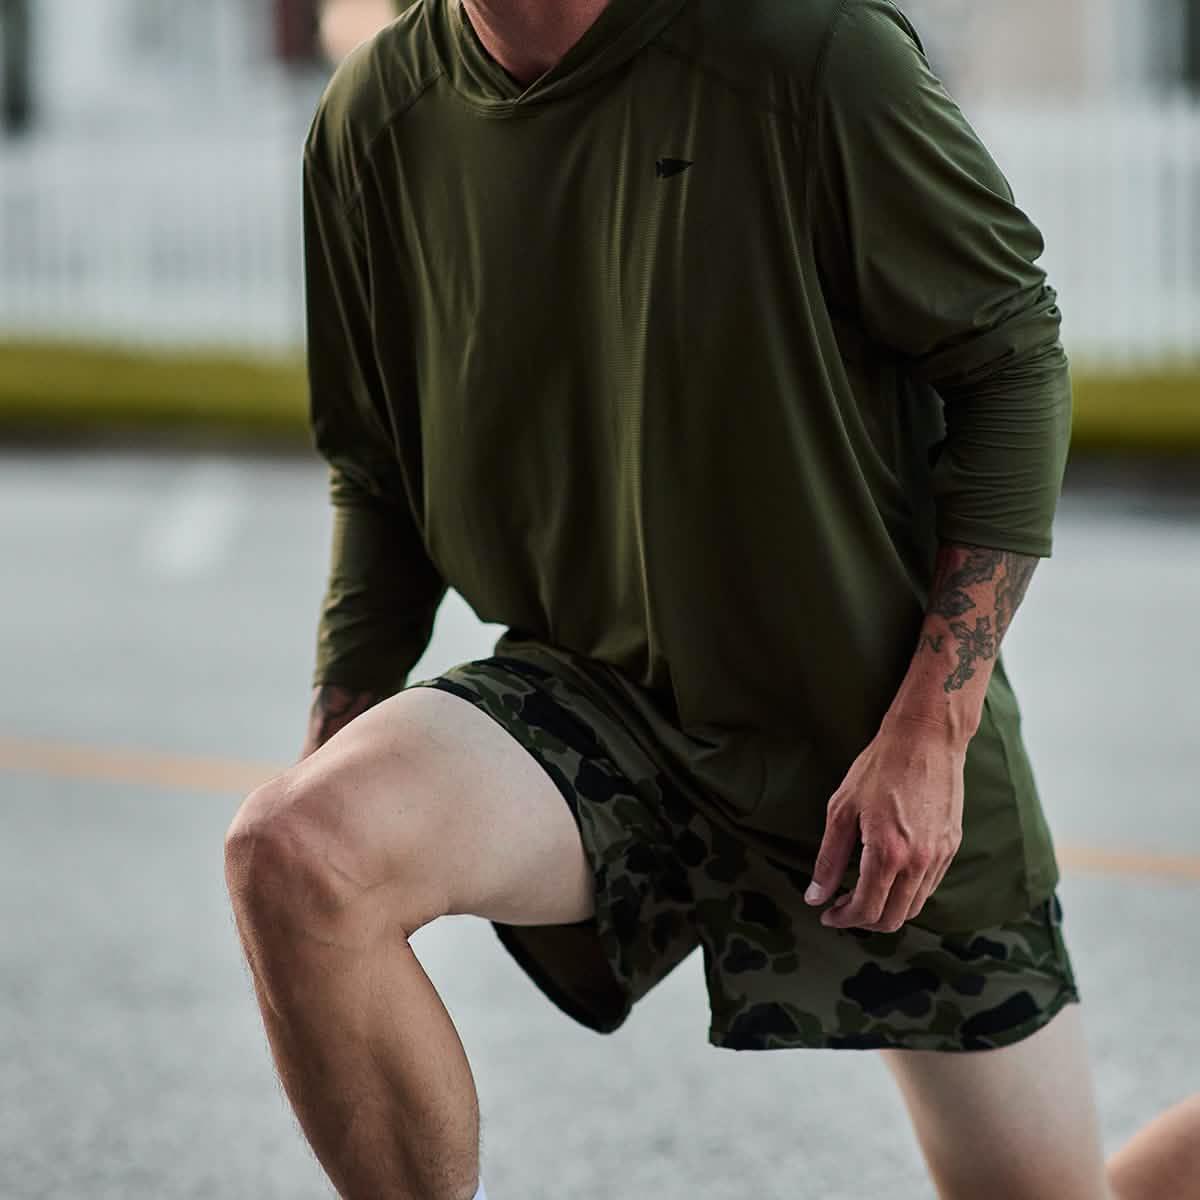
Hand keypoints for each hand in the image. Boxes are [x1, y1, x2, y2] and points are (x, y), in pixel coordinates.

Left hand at [804, 716, 964, 932]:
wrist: (926, 738)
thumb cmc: (879, 768)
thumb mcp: (842, 810)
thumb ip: (829, 859)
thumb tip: (815, 896)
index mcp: (888, 853)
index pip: (867, 909)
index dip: (843, 919)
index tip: (827, 914)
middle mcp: (919, 861)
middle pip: (893, 918)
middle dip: (863, 921)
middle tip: (841, 907)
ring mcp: (940, 856)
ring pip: (914, 906)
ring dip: (886, 909)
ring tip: (862, 893)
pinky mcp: (951, 846)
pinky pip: (929, 886)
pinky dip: (907, 893)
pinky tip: (888, 877)